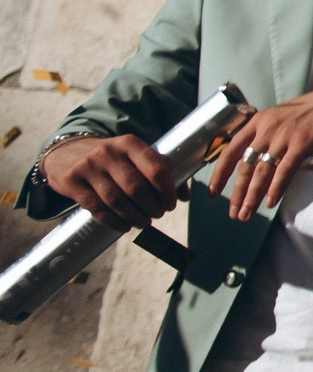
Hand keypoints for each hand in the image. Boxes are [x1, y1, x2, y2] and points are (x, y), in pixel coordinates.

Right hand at [39, 135, 174, 229]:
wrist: (67, 153)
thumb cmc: (113, 159)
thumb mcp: (135, 156)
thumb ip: (161, 172)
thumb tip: (185, 197)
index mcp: (130, 144)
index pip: (155, 168)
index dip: (167, 191)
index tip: (171, 204)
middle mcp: (108, 153)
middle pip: (136, 187)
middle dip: (151, 206)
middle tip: (158, 215)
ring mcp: (88, 167)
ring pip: (116, 200)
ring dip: (134, 217)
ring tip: (144, 223)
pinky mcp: (71, 181)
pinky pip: (96, 208)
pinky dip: (114, 221)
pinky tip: (124, 226)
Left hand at [206, 81, 312, 221]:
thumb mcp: (285, 118)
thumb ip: (270, 136)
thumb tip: (261, 160)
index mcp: (259, 120)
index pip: (231, 150)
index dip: (220, 173)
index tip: (213, 192)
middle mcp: (267, 127)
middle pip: (245, 166)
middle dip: (237, 193)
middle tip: (234, 213)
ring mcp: (285, 135)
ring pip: (261, 171)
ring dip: (253, 196)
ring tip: (247, 214)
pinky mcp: (303, 143)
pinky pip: (284, 170)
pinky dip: (276, 189)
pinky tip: (271, 202)